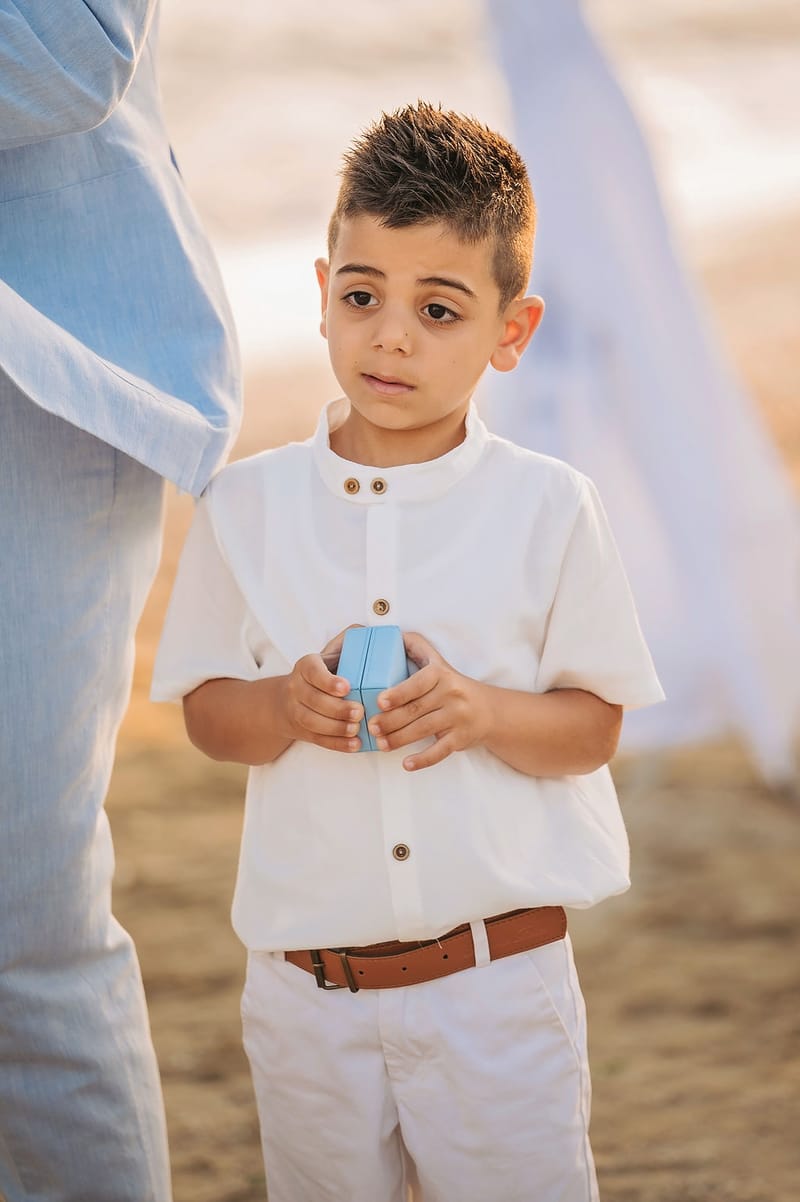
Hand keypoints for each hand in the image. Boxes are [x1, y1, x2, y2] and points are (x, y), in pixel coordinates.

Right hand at [281, 627, 364, 752]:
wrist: (286, 700)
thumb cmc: (320, 673)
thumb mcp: (329, 653)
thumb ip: (347, 641)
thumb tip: (368, 631)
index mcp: (305, 666)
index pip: (312, 672)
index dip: (328, 681)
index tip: (346, 686)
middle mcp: (296, 688)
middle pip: (313, 700)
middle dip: (337, 708)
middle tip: (359, 711)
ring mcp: (296, 711)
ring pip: (312, 721)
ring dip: (336, 727)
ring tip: (357, 728)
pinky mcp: (301, 730)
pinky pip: (317, 739)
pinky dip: (337, 744)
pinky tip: (354, 744)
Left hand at [367, 632, 491, 770]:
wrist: (490, 711)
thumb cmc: (454, 685)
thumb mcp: (439, 663)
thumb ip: (418, 648)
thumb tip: (394, 634)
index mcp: (441, 675)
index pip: (417, 684)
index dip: (398, 693)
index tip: (380, 702)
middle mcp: (451, 694)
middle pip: (415, 710)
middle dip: (390, 721)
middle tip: (372, 727)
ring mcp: (457, 717)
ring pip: (423, 730)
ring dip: (398, 739)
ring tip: (381, 744)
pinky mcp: (461, 738)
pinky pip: (439, 751)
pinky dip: (423, 760)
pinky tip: (406, 764)